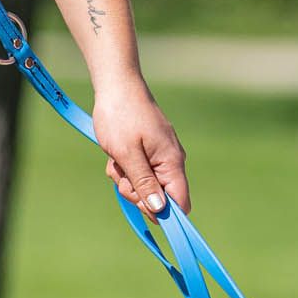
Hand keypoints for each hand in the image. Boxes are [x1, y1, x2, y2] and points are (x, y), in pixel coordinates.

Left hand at [91, 76, 189, 217]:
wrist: (116, 83)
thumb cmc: (120, 115)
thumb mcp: (127, 153)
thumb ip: (144, 183)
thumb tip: (159, 210)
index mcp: (172, 163)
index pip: (181, 204)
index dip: (165, 214)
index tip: (142, 207)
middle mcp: (172, 162)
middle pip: (162, 198)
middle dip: (138, 194)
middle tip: (121, 175)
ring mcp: (162, 157)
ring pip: (148, 186)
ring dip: (128, 180)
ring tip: (116, 159)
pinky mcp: (151, 152)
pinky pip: (141, 172)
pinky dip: (127, 169)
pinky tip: (117, 154)